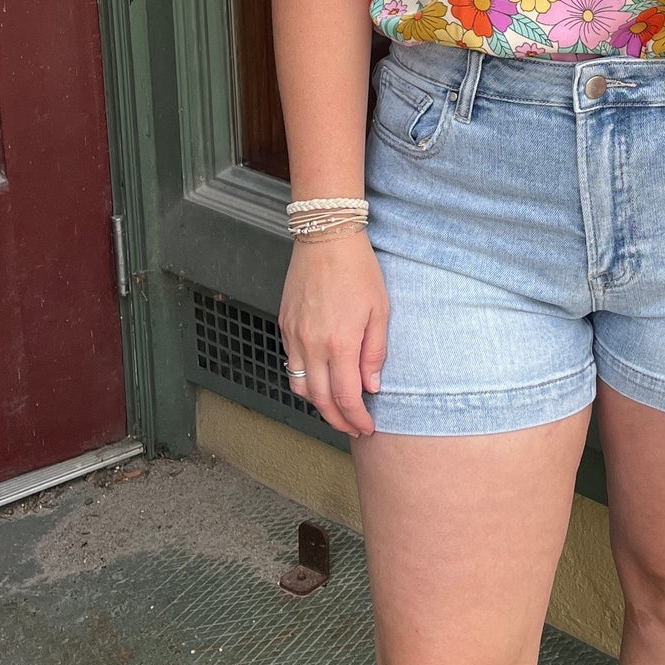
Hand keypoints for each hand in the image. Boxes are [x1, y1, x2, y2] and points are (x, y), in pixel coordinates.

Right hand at [279, 230, 389, 436]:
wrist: (325, 237)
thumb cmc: (358, 269)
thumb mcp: (380, 309)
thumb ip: (374, 352)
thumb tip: (370, 386)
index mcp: (339, 343)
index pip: (345, 397)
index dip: (356, 418)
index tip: (366, 427)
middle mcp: (311, 345)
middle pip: (319, 400)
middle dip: (337, 420)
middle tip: (352, 428)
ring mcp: (294, 336)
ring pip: (300, 386)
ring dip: (318, 404)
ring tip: (337, 410)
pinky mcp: (285, 325)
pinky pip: (292, 364)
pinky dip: (305, 380)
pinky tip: (321, 379)